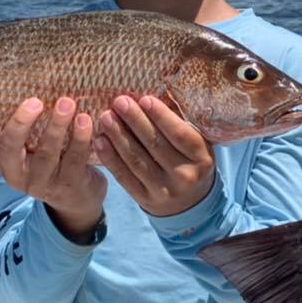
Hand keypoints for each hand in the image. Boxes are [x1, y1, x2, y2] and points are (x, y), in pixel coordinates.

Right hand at [0, 97, 105, 237]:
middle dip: (20, 124)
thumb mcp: (29, 148)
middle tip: (35, 101)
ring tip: (66, 103)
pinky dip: (80, 138)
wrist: (78, 197)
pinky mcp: (69, 185)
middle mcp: (17, 176)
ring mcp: (42, 184)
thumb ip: (22, 128)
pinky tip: (85, 120)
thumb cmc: (49, 159)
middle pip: (9, 152)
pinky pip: (74, 159)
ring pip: (46, 154)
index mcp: (1, 164)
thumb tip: (22, 79)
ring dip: (56, 126)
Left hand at [94, 94, 215, 216]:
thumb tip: (150, 99)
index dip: (161, 117)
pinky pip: (125, 177)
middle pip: (155, 145)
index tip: (144, 99)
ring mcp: (164, 191)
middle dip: (135, 121)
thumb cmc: (191, 162)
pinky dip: (111, 159)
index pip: (180, 135)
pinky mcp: (145, 200)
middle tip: (120, 102)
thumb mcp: (198, 146)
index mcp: (201, 158)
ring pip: (137, 160)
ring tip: (106, 117)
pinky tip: (100, 141)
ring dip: (119, 137)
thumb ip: (182, 127)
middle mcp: (184, 176)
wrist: (190, 204)